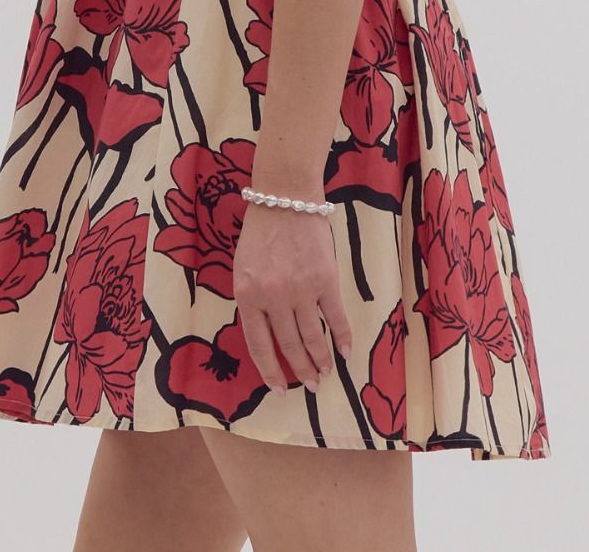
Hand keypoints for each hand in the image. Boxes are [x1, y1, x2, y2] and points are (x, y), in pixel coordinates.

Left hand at [233, 194, 352, 396]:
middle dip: (301, 370)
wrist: (285, 198)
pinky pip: (335, 317)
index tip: (280, 389)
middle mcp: (274, 298)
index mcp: (248, 295)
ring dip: (321, 359)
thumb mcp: (243, 268)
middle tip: (311, 386)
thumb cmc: (260, 232)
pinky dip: (341, 337)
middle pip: (289, 345)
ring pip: (312, 336)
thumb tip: (268, 333)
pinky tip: (345, 351)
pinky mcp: (326, 279)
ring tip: (326, 374)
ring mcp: (301, 289)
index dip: (270, 372)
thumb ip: (252, 299)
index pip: (259, 345)